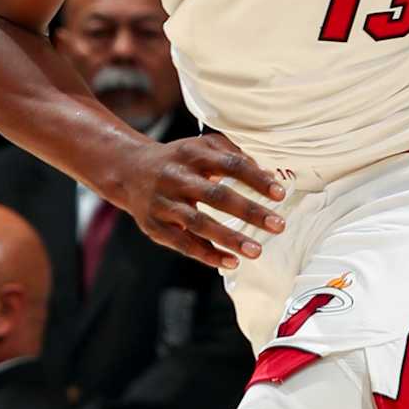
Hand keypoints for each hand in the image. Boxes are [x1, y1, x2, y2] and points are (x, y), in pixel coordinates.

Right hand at [118, 131, 286, 270]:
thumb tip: (267, 174)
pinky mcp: (154, 225)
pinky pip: (183, 244)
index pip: (230, 164)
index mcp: (192, 154)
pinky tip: (231, 262)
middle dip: (249, 211)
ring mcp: (163, 203)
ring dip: (229, 238)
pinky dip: (208, 254)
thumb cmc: (178, 160)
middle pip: (216, 196)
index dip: (255, 179)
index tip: (280, 193)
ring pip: (199, 223)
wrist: (129, 170)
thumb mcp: (201, 147)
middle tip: (278, 225)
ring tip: (256, 251)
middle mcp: (176, 177)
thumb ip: (232, 155)